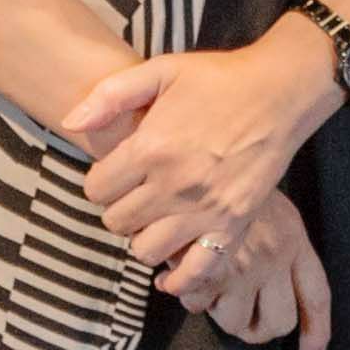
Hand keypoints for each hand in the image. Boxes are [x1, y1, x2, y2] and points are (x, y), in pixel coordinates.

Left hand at [65, 24, 343, 271]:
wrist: (279, 93)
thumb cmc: (218, 79)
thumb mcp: (160, 70)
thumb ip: (110, 95)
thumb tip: (69, 122)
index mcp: (151, 147)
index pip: (96, 189)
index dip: (100, 181)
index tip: (116, 172)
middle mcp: (174, 185)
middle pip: (117, 222)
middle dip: (118, 209)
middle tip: (135, 194)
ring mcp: (204, 210)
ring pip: (146, 251)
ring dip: (144, 238)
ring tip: (155, 219)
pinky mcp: (232, 226)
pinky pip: (195, 272)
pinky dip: (177, 279)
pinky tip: (171, 266)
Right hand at [163, 191, 332, 349]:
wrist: (200, 154)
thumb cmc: (229, 178)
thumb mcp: (265, 204)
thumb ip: (270, 245)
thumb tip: (255, 297)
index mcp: (295, 240)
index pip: (316, 298)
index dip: (315, 336)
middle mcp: (277, 257)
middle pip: (279, 322)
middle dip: (255, 328)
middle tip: (233, 311)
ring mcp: (246, 266)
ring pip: (236, 322)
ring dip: (217, 311)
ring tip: (203, 285)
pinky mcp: (212, 270)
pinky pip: (198, 305)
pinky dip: (185, 295)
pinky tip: (172, 275)